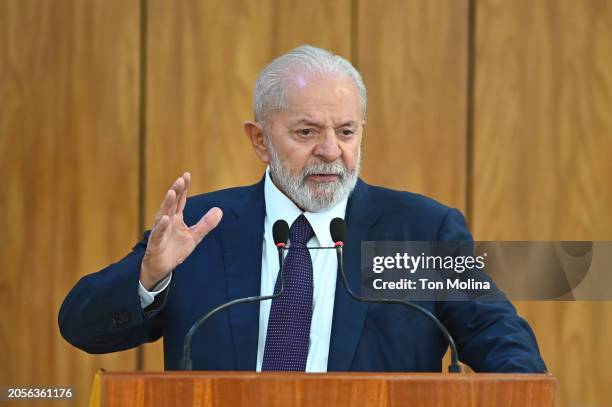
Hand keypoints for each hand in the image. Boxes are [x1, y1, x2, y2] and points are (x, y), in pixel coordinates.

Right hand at [140, 172, 222, 289]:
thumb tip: (220, 210)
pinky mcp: (156, 243)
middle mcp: (167, 221)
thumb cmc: (175, 250)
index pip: (180, 200)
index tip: (186, 175)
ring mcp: (160, 231)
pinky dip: (162, 226)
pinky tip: (165, 218)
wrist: (161, 268)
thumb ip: (206, 224)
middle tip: (180, 179)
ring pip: (163, 215)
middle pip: (171, 203)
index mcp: (176, 218)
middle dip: (175, 191)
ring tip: (172, 193)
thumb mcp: (194, 236)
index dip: (183, 188)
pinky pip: (158, 233)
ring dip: (167, 204)